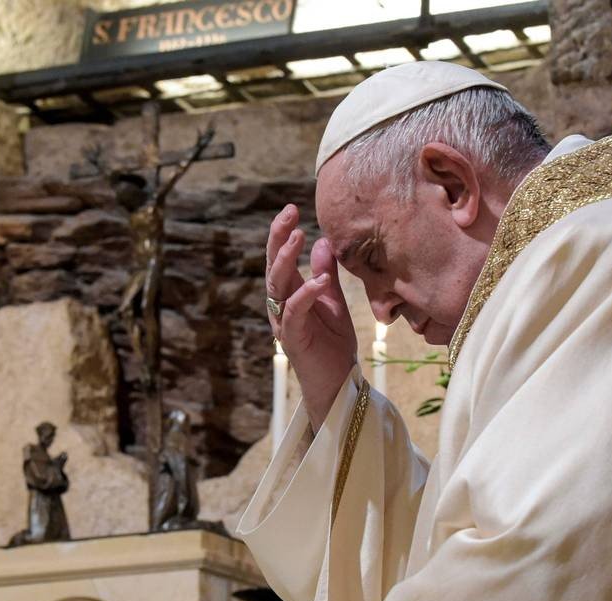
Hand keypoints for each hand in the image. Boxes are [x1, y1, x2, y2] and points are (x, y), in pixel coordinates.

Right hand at [266, 204, 356, 427]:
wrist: (338, 381)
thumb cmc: (333, 343)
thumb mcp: (332, 301)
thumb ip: (324, 273)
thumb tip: (322, 240)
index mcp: (289, 293)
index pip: (281, 258)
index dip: (282, 234)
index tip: (291, 208)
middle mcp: (281, 304)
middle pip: (273, 266)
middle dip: (278, 239)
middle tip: (288, 214)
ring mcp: (284, 321)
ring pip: (277, 286)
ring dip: (286, 260)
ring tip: (298, 237)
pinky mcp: (293, 339)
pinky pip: (295, 313)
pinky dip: (305, 295)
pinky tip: (318, 281)